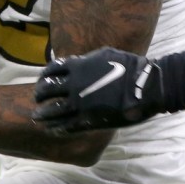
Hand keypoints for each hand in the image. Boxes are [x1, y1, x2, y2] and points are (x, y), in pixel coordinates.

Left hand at [32, 48, 165, 133]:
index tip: (43, 81)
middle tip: (38, 100)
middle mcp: (74, 85)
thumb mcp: (105, 54)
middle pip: (46, 91)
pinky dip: (56, 128)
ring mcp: (80, 104)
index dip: (44, 77)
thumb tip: (75, 62)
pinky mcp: (88, 121)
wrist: (146, 87)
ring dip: (42, 115)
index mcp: (78, 66)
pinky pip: (66, 127)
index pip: (50, 71)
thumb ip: (86, 60)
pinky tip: (53, 129)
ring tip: (38, 117)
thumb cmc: (129, 67)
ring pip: (51, 112)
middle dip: (39, 96)